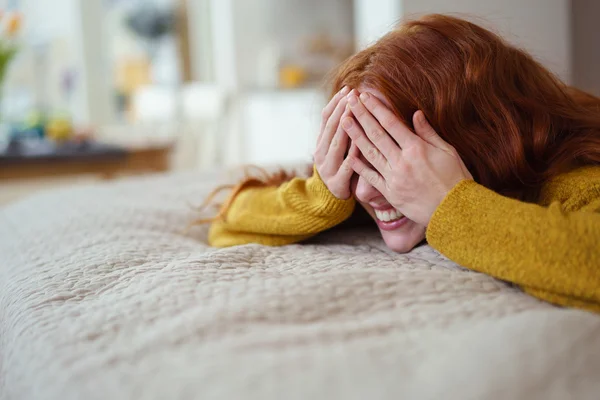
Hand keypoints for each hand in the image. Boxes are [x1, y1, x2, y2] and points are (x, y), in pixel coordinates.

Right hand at [313, 86, 359, 199]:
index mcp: (320, 143)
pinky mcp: (337, 183)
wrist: (330, 198)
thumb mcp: (337, 147)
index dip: (336, 103)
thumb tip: (350, 99)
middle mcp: (321, 154)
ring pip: (336, 145)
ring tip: (354, 113)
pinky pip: (346, 167)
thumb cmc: (340, 167)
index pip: (326, 118)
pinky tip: (360, 145)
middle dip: (342, 110)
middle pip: (331, 129)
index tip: (348, 89)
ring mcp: (328, 168)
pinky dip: (352, 156)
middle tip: (353, 95)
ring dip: (345, 128)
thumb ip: (341, 129)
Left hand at [342, 91, 472, 224]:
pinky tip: (348, 155)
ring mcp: (394, 178)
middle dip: (362, 116)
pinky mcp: (390, 193)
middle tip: (349, 101)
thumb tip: (416, 114)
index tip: (365, 96)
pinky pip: (371, 177)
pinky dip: (359, 166)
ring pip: (370, 153)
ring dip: (355, 136)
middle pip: (377, 134)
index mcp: (416, 148)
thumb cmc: (455, 178)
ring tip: (344, 121)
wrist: (453, 210)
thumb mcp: (447, 151)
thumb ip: (428, 133)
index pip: (391, 123)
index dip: (376, 108)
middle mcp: (402, 161)